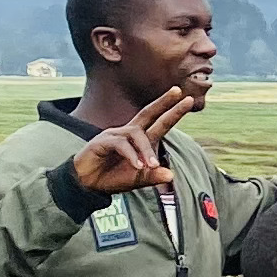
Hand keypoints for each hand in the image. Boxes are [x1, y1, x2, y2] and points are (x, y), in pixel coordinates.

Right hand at [68, 88, 194, 194]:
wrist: (87, 184)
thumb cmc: (112, 177)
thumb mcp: (137, 180)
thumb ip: (153, 177)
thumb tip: (171, 175)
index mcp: (140, 139)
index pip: (159, 122)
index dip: (172, 112)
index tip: (189, 100)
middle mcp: (128, 133)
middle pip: (148, 113)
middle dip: (163, 103)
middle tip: (178, 92)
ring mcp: (115, 134)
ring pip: (136, 134)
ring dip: (146, 150)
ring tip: (150, 166)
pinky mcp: (102, 141)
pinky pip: (121, 144)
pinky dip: (131, 155)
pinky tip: (137, 166)